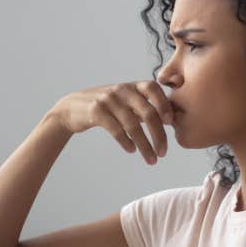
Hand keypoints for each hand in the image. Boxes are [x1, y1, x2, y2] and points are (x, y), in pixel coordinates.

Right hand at [48, 81, 175, 165]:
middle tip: (164, 153)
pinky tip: (132, 151)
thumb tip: (173, 118)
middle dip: (159, 135)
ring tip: (151, 160)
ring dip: (145, 145)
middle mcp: (122, 90)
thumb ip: (146, 107)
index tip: (171, 123)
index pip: (154, 89)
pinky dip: (126, 142)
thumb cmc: (107, 107)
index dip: (165, 104)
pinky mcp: (96, 111)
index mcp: (132, 86)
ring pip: (133, 125)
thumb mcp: (126, 101)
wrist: (72, 108)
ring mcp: (108, 100)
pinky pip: (116, 129)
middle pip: (148, 113)